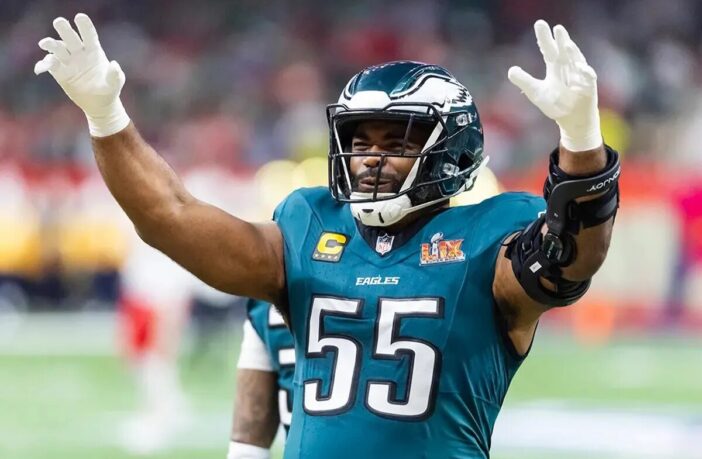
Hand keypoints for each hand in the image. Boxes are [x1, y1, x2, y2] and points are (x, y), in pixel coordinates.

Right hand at [35, 13, 129, 136]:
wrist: (98, 104)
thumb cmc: (109, 90)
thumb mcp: (115, 83)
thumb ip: (115, 74)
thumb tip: (114, 65)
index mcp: (94, 51)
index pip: (89, 35)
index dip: (84, 26)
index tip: (79, 17)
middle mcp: (79, 53)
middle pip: (70, 37)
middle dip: (64, 29)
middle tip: (59, 22)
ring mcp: (68, 61)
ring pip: (57, 48)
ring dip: (51, 44)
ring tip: (45, 44)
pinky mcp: (59, 72)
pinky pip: (49, 65)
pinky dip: (43, 64)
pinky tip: (40, 69)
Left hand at [508, 20, 601, 151]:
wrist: (571, 120)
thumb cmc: (555, 104)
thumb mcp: (536, 92)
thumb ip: (525, 81)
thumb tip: (511, 70)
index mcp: (554, 67)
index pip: (548, 49)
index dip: (544, 38)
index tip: (540, 24)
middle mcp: (567, 67)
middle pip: (563, 50)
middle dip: (561, 39)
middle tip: (557, 27)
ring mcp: (579, 75)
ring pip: (576, 60)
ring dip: (572, 52)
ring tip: (566, 43)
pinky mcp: (588, 86)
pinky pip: (587, 77)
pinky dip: (584, 72)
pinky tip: (579, 67)